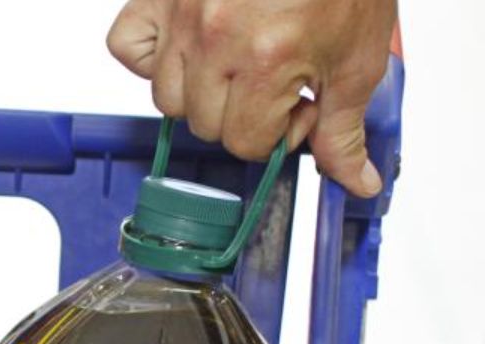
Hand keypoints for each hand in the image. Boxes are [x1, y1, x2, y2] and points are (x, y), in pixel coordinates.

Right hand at [107, 0, 396, 195]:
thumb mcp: (358, 56)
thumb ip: (345, 127)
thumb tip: (355, 182)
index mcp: (266, 62)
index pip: (248, 143)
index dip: (280, 131)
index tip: (300, 103)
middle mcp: (215, 42)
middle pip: (208, 126)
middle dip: (244, 113)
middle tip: (276, 80)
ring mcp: (180, 19)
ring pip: (168, 98)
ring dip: (201, 92)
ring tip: (236, 64)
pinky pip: (126, 47)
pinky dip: (149, 58)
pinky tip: (188, 51)